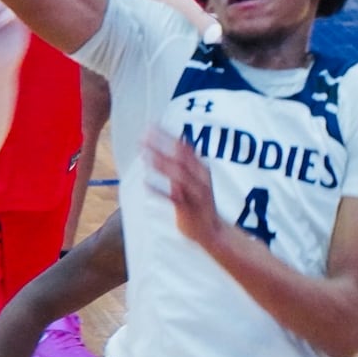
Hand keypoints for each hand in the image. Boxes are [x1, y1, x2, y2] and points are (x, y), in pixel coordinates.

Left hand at [144, 127, 222, 249]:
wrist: (213, 231)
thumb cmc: (201, 205)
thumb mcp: (195, 181)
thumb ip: (182, 167)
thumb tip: (168, 150)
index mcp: (201, 170)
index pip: (184, 148)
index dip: (168, 136)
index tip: (152, 125)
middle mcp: (200, 178)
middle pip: (180, 157)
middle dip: (162, 145)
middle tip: (144, 135)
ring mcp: (195, 193)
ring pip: (178, 175)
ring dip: (161, 163)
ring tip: (144, 154)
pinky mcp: (189, 209)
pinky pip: (173, 197)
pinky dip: (160, 190)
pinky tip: (146, 184)